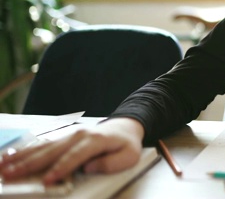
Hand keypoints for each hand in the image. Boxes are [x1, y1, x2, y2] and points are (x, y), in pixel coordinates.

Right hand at [0, 118, 143, 184]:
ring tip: (3, 167)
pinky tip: (9, 156)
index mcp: (95, 140)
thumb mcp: (129, 156)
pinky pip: (41, 145)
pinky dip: (24, 151)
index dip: (61, 169)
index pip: (75, 156)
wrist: (125, 126)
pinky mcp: (62, 137)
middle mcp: (78, 135)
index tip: (48, 181)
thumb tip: (89, 169)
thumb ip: (111, 163)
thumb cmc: (127, 144)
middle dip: (30, 164)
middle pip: (51, 151)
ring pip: (42, 147)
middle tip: (11, 175)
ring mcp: (69, 135)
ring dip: (21, 158)